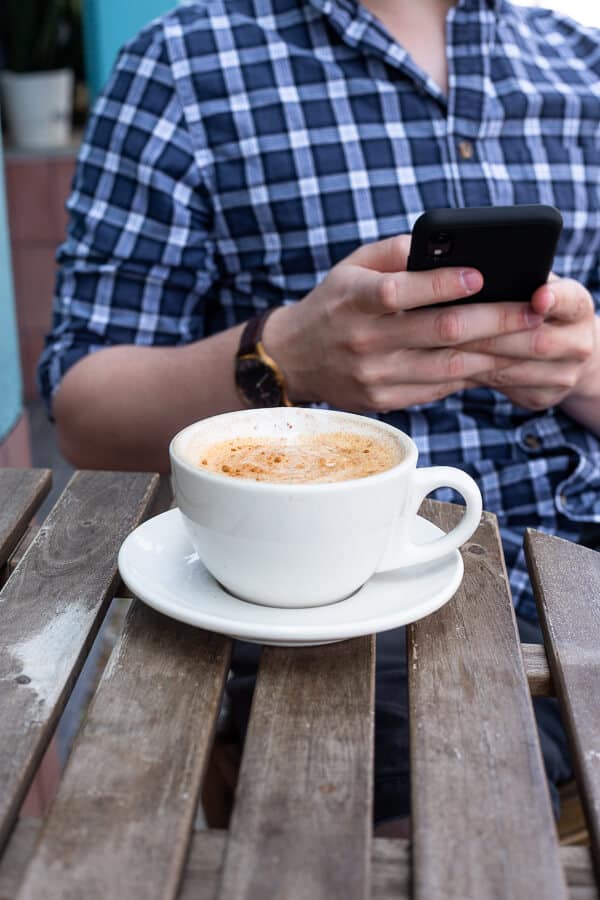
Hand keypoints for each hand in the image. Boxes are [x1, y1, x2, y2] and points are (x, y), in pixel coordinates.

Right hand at [263, 235, 543, 411]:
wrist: (293, 358)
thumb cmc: (333, 304)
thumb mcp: (352, 267)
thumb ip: (395, 252)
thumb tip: (445, 245)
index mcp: (355, 301)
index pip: (401, 291)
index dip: (444, 283)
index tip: (482, 275)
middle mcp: (364, 341)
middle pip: (438, 332)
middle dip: (493, 320)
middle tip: (531, 311)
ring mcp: (374, 376)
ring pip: (446, 367)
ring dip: (493, 353)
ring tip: (527, 339)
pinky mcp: (383, 400)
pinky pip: (436, 389)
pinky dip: (469, 375)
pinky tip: (495, 361)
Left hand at [462, 276, 598, 410]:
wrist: (565, 355)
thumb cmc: (539, 310)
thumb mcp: (538, 291)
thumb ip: (518, 283)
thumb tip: (470, 273)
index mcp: (578, 308)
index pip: (570, 301)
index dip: (555, 300)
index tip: (538, 298)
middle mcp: (579, 343)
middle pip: (536, 341)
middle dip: (491, 333)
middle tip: (452, 326)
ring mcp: (564, 375)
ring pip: (515, 369)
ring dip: (475, 358)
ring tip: (443, 346)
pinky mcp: (543, 397)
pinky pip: (504, 385)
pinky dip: (475, 374)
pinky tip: (451, 365)